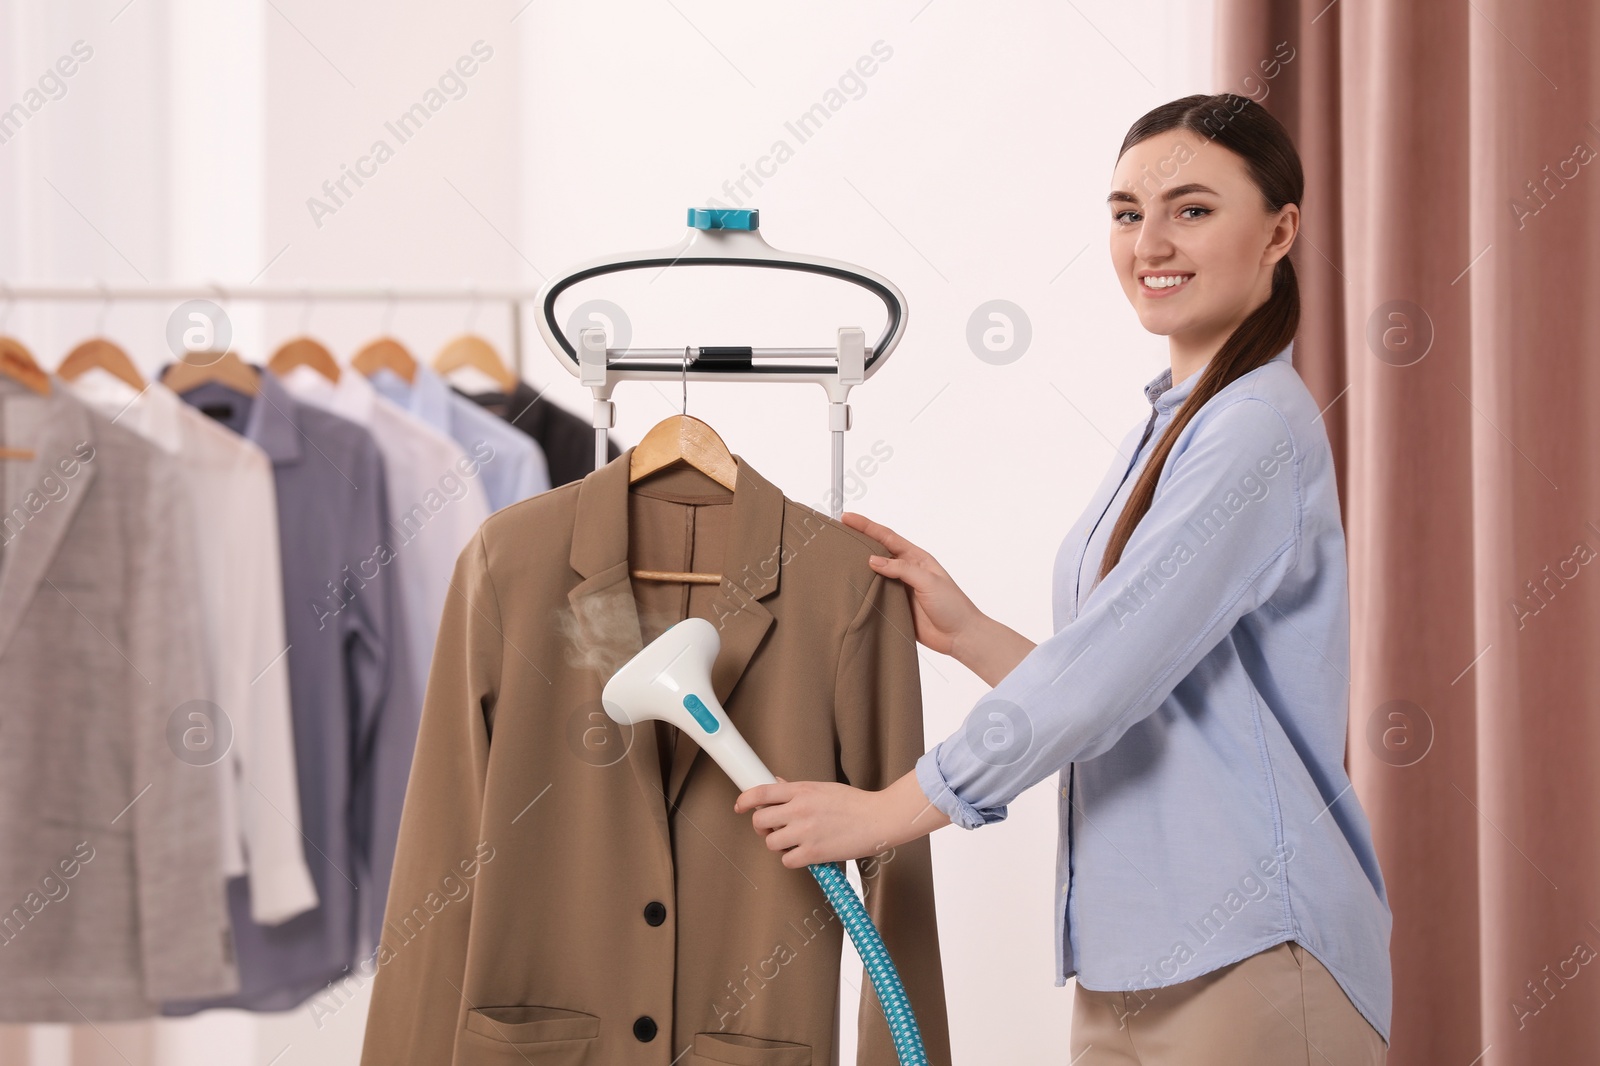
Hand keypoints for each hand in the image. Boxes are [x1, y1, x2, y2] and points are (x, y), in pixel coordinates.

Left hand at [734, 770, 950, 867]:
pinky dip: (792, 860)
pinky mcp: (813, 853)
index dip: (744, 800)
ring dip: (778, 845)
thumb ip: (797, 789)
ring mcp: (805, 832)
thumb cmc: (855, 804)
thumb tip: (776, 784)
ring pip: (770, 843)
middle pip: (759, 820)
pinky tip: (805, 853)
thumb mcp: (823, 788)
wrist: (879, 819)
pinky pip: (787, 861)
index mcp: (801, 790)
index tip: (740, 806)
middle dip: (763, 827)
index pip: (761, 792)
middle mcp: (799, 809)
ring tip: (794, 842)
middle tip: (774, 829)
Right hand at [841, 511, 983, 657]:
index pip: (887, 537)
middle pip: (877, 552)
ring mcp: (899, 588)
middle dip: (858, 541)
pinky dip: (862, 590)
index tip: (848, 518)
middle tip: (836, 533)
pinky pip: (875, 595)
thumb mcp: (929, 581)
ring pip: (873, 574)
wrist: (960, 636)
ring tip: (836, 557)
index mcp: (916, 558)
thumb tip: (873, 560)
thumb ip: (902, 569)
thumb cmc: (952, 606)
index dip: (867, 526)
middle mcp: (906, 571)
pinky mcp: (895, 606)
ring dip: (857, 566)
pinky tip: (849, 587)